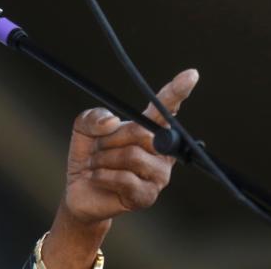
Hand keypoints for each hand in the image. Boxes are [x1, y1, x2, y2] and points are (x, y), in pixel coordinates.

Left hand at [64, 68, 198, 222]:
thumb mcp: (83, 128)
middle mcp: (160, 151)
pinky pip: (125, 179)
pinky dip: (102, 175)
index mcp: (148, 129)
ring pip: (132, 156)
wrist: (79, 189)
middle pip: (141, 133)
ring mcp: (157, 175)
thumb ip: (93, 117)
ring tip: (95, 164)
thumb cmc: (89, 155)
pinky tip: (96, 177)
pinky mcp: (146, 196)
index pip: (165, 108)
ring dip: (103, 159)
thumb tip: (112, 121)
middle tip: (97, 148)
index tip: (191, 74)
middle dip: (109, 139)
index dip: (177, 91)